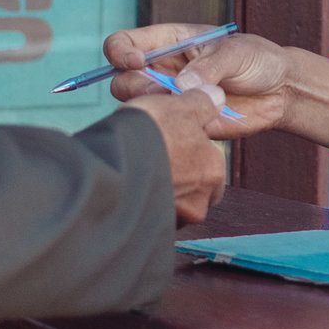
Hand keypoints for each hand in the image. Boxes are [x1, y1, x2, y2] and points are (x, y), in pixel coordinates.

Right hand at [103, 24, 289, 137]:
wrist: (280, 91)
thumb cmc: (256, 59)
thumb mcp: (235, 52)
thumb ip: (209, 66)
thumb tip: (180, 86)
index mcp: (167, 43)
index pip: (123, 44)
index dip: (120, 51)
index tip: (137, 61)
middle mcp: (161, 72)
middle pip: (122, 81)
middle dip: (135, 87)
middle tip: (162, 91)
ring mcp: (170, 100)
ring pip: (139, 110)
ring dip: (153, 110)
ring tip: (183, 106)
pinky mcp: (184, 125)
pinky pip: (166, 133)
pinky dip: (174, 132)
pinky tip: (196, 125)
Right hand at [128, 87, 229, 223]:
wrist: (112, 168)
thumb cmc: (149, 135)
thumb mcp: (179, 107)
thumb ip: (202, 104)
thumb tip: (217, 97)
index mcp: (214, 170)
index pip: (211, 164)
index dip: (192, 152)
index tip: (172, 143)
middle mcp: (200, 200)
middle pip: (195, 190)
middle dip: (180, 179)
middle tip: (157, 161)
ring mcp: (176, 219)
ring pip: (173, 206)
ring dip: (160, 194)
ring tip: (137, 176)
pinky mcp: (152, 231)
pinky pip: (151, 219)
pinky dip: (143, 207)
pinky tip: (128, 192)